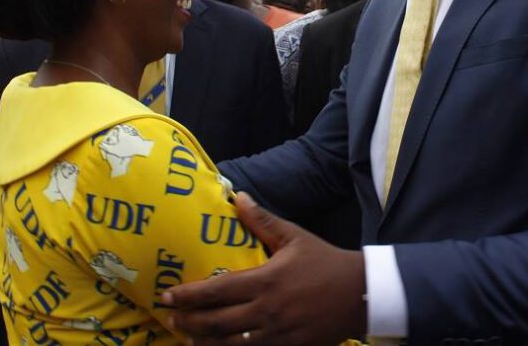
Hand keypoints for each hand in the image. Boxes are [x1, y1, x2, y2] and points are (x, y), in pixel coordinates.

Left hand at [161, 193, 366, 345]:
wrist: (360, 293)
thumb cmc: (324, 261)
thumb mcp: (294, 236)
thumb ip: (262, 221)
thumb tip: (237, 196)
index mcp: (266, 280)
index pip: (217, 290)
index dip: (188, 296)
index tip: (167, 296)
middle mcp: (266, 310)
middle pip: (217, 322)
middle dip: (188, 322)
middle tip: (170, 319)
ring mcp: (277, 333)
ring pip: (230, 344)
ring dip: (204, 342)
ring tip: (187, 338)